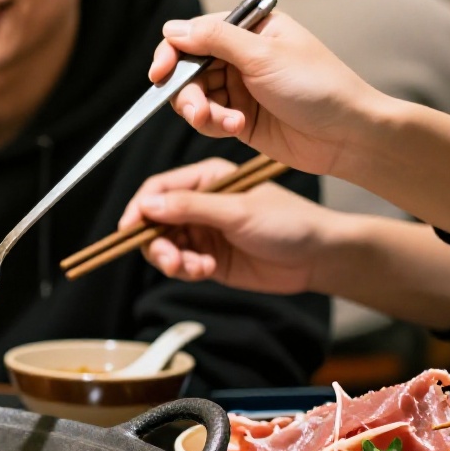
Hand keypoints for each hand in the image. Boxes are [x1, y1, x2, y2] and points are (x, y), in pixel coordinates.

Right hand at [120, 158, 338, 294]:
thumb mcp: (238, 211)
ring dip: (172, 259)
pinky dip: (186, 270)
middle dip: (156, 242)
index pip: (159, 189)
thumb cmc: (289, 222)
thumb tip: (149, 206)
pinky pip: (182, 264)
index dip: (140, 208)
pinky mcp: (209, 258)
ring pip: (166, 246)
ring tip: (192, 268)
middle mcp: (200, 204)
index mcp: (207, 179)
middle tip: (168, 258)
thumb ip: (191, 207)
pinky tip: (206, 270)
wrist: (320, 257)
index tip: (129, 228)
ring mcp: (204, 232)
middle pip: (156, 221)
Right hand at [152, 11, 388, 176]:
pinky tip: (236, 128)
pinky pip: (207, 118)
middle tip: (196, 111)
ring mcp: (239, 87)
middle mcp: (241, 55)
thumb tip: (171, 28)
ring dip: (200, 111)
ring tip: (224, 123)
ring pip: (193, 96)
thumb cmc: (318, 87)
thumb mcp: (263, 56)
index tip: (159, 74)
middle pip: (187, 68)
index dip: (172, 52)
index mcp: (250, 30)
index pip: (194, 33)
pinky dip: (213, 124)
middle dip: (186, 91)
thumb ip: (214, 39)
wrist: (349, 136)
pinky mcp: (239, 117)